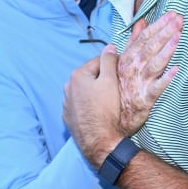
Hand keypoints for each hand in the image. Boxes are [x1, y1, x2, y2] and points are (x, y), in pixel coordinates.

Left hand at [63, 46, 123, 167]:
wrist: (99, 141)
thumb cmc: (107, 110)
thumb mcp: (111, 81)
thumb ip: (109, 61)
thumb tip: (109, 47)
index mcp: (78, 75)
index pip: (98, 61)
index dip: (112, 66)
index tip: (120, 74)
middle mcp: (68, 87)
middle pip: (90, 76)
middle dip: (102, 80)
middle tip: (116, 90)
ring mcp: (67, 103)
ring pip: (85, 91)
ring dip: (94, 93)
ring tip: (107, 103)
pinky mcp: (68, 117)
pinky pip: (80, 105)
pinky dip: (88, 106)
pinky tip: (98, 112)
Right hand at [117, 11, 181, 134]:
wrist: (108, 118)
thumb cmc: (117, 87)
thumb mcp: (122, 61)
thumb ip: (133, 41)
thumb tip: (141, 22)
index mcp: (128, 58)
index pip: (144, 38)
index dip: (158, 25)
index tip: (172, 14)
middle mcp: (133, 68)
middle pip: (151, 47)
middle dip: (165, 32)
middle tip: (179, 19)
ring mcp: (139, 83)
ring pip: (154, 63)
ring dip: (166, 49)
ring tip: (178, 36)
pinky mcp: (145, 99)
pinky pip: (156, 88)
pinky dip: (166, 79)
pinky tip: (176, 70)